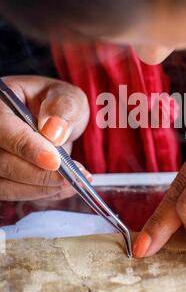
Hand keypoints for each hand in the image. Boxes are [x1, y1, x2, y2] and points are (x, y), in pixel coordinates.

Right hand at [0, 75, 89, 200]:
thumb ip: (63, 108)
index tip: (55, 161)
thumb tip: (53, 131)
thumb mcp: (67, 97)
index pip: (5, 129)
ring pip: (6, 184)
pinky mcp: (2, 177)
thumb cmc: (57, 106)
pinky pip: (14, 193)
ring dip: (41, 188)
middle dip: (39, 174)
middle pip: (2, 162)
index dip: (28, 148)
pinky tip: (63, 187)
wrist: (55, 121)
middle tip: (70, 177)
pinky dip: (40, 193)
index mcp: (0, 104)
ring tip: (71, 182)